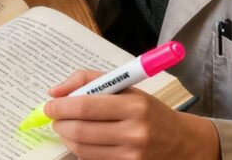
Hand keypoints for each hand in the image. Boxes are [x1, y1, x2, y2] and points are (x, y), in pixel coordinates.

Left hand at [45, 70, 220, 159]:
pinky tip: (83, 140)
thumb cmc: (148, 110)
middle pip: (81, 130)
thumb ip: (89, 80)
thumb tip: (55, 92)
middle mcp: (134, 132)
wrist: (181, 142)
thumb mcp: (126, 87)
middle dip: (60, 124)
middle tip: (55, 118)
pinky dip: (80, 150)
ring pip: (83, 149)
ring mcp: (132, 155)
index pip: (87, 106)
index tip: (49, 105)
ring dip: (67, 138)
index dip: (61, 106)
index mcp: (135, 105)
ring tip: (66, 128)